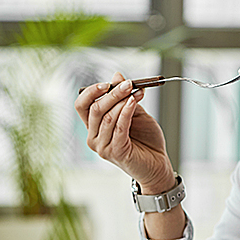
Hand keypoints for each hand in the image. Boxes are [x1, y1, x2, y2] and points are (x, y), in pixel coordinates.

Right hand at [75, 72, 173, 191]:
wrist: (157, 164)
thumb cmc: (145, 141)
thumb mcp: (135, 113)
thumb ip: (125, 97)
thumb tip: (117, 75)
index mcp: (94, 127)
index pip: (82, 106)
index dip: (91, 92)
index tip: (108, 82)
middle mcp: (94, 137)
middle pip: (94, 109)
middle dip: (112, 93)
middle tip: (128, 83)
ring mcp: (103, 147)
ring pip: (107, 117)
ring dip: (123, 101)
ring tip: (137, 92)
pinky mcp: (116, 152)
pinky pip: (119, 127)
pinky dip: (126, 112)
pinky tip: (134, 102)